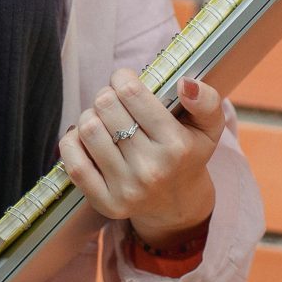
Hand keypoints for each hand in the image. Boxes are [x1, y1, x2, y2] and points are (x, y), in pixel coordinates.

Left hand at [58, 70, 218, 244]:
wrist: (177, 203)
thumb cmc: (188, 154)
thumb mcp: (208, 127)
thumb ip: (205, 100)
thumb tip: (183, 83)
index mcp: (176, 146)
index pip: (131, 93)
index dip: (122, 78)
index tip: (126, 82)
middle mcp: (151, 169)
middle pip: (105, 106)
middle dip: (106, 96)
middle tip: (114, 103)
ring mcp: (127, 189)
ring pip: (87, 129)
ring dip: (90, 116)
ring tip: (102, 121)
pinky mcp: (106, 203)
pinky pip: (74, 163)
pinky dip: (72, 142)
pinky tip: (85, 139)